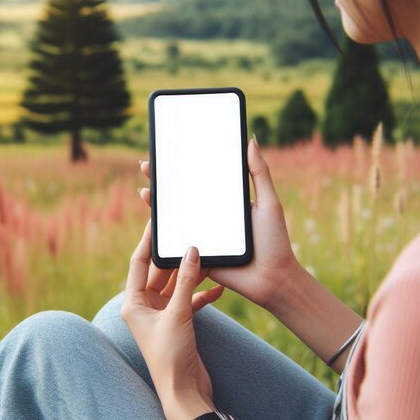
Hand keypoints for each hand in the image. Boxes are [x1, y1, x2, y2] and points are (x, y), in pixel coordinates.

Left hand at [121, 219, 222, 419]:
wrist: (185, 393)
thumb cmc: (171, 356)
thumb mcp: (178, 314)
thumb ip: (185, 281)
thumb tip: (191, 250)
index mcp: (134, 303)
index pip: (138, 263)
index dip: (147, 241)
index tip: (156, 221)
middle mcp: (145, 307)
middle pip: (159, 272)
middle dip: (176, 256)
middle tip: (189, 234)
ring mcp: (162, 315)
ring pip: (177, 285)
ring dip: (192, 273)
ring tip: (208, 256)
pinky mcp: (179, 323)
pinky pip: (189, 300)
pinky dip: (202, 294)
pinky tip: (218, 288)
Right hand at [138, 138, 298, 312]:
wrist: (273, 279)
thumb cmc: (275, 241)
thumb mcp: (269, 202)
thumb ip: (259, 173)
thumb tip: (251, 139)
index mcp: (226, 201)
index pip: (201, 179)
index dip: (184, 166)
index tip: (168, 151)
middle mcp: (211, 216)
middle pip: (182, 195)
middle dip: (163, 181)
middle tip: (147, 166)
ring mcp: (203, 235)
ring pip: (174, 217)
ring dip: (156, 204)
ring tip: (145, 190)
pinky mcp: (198, 253)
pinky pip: (176, 241)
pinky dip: (161, 232)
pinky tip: (152, 219)